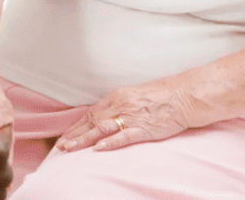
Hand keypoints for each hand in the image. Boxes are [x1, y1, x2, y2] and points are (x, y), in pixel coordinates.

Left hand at [55, 79, 191, 152]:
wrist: (183, 96)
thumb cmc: (161, 97)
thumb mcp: (134, 97)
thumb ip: (119, 106)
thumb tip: (106, 116)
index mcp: (117, 97)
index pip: (92, 113)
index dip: (78, 126)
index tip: (66, 136)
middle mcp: (120, 105)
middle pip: (92, 121)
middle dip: (75, 134)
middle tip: (61, 145)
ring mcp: (131, 117)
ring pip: (102, 129)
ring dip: (84, 139)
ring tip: (70, 148)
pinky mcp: (144, 128)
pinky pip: (124, 136)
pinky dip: (110, 142)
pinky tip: (98, 148)